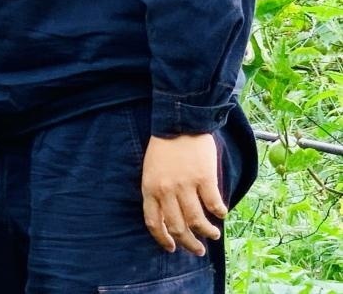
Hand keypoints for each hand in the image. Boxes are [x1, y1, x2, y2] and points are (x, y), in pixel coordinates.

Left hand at [142, 133, 224, 254]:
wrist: (178, 122)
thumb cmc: (163, 147)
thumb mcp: (151, 171)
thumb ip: (157, 193)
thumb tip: (169, 218)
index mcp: (150, 188)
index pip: (154, 222)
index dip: (163, 239)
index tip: (172, 248)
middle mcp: (166, 190)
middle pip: (177, 227)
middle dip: (189, 243)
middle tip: (198, 250)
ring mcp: (185, 185)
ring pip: (197, 221)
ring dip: (207, 232)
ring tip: (214, 235)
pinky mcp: (204, 178)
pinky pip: (213, 204)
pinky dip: (219, 213)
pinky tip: (222, 213)